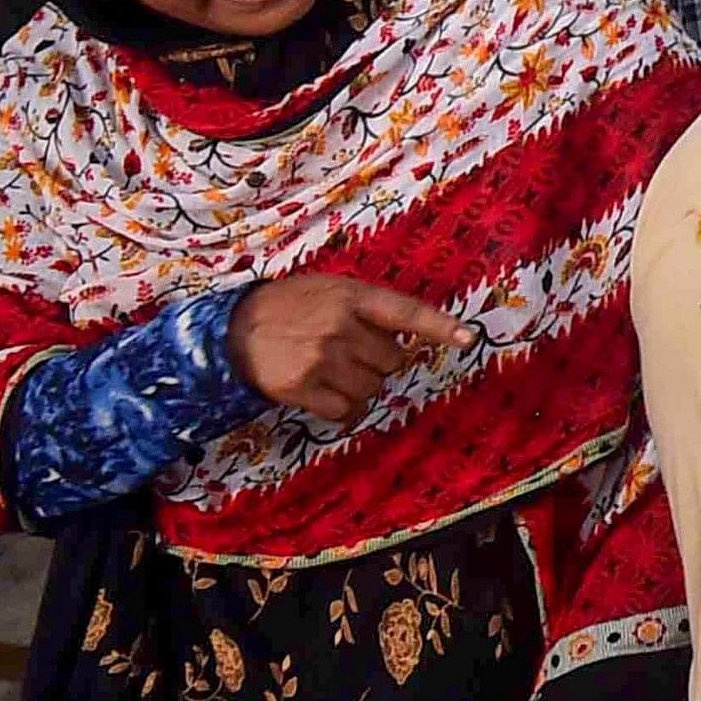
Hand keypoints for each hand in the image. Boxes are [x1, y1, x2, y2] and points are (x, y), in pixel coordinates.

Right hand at [231, 275, 474, 423]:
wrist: (232, 331)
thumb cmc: (290, 306)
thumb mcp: (331, 289)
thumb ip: (369, 307)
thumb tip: (411, 335)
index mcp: (352, 297)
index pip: (406, 313)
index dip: (440, 327)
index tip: (469, 338)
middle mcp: (340, 327)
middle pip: (393, 362)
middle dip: (379, 362)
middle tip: (351, 353)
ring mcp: (321, 359)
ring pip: (373, 389)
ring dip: (361, 387)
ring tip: (333, 371)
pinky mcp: (303, 388)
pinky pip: (347, 411)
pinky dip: (344, 410)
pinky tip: (326, 394)